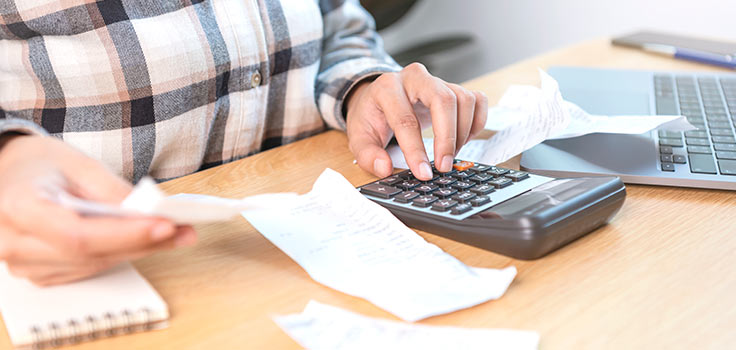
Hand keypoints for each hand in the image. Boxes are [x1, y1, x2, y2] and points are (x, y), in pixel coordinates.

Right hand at [0, 135, 195, 285]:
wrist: (12, 172)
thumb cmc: (41, 165)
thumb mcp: (78, 163)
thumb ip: (112, 190)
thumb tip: (149, 213)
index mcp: (17, 208)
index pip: (77, 235)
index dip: (124, 235)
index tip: (164, 225)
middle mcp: (13, 243)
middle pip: (89, 254)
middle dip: (142, 242)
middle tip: (183, 230)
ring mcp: (23, 264)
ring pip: (93, 265)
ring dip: (137, 251)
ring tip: (175, 234)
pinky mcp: (40, 273)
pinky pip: (88, 270)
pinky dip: (119, 255)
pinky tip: (145, 242)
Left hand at [345, 63, 487, 179]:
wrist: (378, 98)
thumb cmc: (371, 117)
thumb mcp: (359, 137)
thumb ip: (368, 155)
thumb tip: (384, 168)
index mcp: (386, 88)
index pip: (405, 119)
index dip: (415, 150)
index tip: (423, 173)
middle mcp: (414, 78)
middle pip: (443, 100)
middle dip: (447, 138)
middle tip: (443, 166)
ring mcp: (437, 80)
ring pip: (463, 99)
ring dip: (462, 133)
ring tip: (449, 155)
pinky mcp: (453, 86)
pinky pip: (477, 100)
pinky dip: (476, 123)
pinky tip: (462, 140)